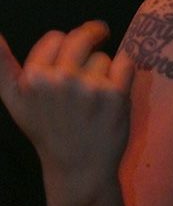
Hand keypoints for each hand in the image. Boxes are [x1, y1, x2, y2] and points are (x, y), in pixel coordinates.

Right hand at [0, 21, 133, 201]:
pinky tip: (114, 92)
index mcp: (34, 77)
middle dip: (91, 38)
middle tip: (99, 41)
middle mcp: (61, 79)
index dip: (65, 46)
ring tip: (94, 97)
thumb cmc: (49, 131)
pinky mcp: (115, 95)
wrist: (79, 168)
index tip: (71, 60)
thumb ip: (2, 65)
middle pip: (83, 38)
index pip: (56, 37)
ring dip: (103, 71)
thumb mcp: (16, 101)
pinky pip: (125, 64)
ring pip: (103, 57)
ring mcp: (90, 87)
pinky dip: (124, 73)